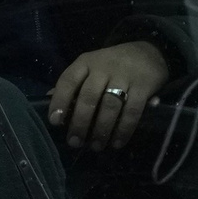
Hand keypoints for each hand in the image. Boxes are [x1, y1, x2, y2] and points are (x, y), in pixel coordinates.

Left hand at [49, 41, 169, 151]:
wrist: (149, 53)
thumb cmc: (112, 65)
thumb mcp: (91, 67)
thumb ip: (73, 84)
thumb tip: (48, 100)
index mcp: (86, 62)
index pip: (68, 80)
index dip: (60, 101)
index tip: (55, 122)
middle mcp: (103, 67)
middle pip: (89, 96)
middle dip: (80, 122)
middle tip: (75, 142)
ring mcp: (124, 76)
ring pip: (110, 106)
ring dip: (101, 129)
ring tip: (96, 146)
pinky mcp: (143, 86)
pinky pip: (132, 111)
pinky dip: (124, 129)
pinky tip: (117, 142)